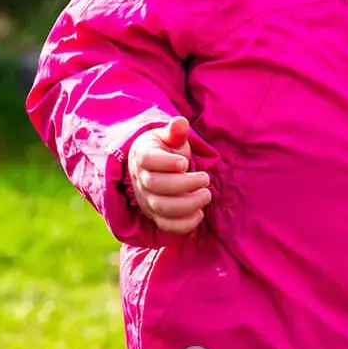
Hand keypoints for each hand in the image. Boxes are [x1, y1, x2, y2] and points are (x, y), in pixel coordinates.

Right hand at [126, 117, 211, 236]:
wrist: (152, 171)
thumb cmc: (165, 150)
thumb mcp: (169, 137)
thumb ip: (175, 131)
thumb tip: (180, 122)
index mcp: (143, 156)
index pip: (148, 160)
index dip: (167, 162)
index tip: (184, 162)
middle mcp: (141, 180)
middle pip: (157, 186)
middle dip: (186, 184)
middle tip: (205, 178)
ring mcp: (147, 200)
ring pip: (162, 208)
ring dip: (188, 204)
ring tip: (206, 195)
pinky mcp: (155, 216)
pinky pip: (166, 226)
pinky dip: (184, 225)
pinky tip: (199, 214)